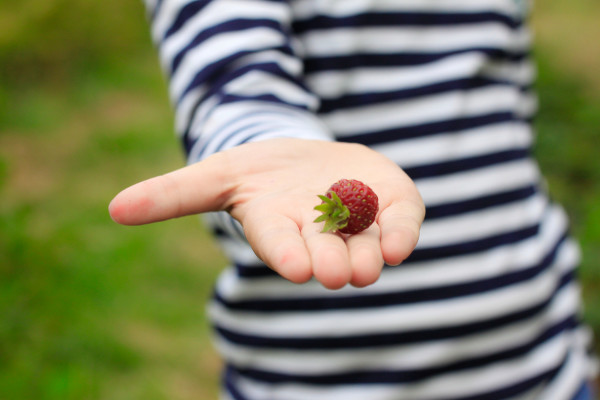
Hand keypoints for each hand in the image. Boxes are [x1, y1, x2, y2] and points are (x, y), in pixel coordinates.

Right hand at [109, 138, 424, 288]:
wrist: (306, 162)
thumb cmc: (256, 174)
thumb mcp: (214, 175)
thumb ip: (171, 194)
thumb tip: (114, 209)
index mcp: (278, 227)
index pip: (279, 244)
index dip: (286, 253)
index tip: (296, 267)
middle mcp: (318, 232)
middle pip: (325, 252)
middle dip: (331, 262)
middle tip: (336, 273)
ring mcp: (356, 220)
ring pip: (365, 245)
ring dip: (370, 253)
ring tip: (372, 261)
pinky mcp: (388, 204)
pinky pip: (401, 222)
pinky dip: (404, 232)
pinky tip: (402, 242)